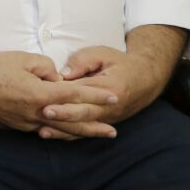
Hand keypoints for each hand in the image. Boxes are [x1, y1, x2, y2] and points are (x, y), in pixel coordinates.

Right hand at [0, 51, 118, 136]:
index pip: (75, 95)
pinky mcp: (14, 126)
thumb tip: (55, 77)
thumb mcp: (21, 59)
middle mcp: (36, 113)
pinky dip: (55, 131)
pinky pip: (40, 129)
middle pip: (72, 122)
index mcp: (40, 94)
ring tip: (93, 134)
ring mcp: (25, 123)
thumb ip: (44, 66)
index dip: (96, 95)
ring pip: (57, 130)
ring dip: (77, 132)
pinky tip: (60, 131)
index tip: (113, 97)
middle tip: (112, 132)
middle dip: (94, 126)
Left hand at [36, 45, 165, 139]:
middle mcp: (111, 106)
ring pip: (83, 126)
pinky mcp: (104, 122)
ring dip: (63, 130)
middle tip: (43, 113)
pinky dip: (68, 135)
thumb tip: (64, 74)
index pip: (85, 92)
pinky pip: (85, 131)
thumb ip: (83, 61)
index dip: (65, 94)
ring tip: (43, 131)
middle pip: (84, 112)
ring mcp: (108, 117)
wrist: (146, 79)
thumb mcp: (103, 54)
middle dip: (63, 114)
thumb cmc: (120, 63)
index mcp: (111, 87)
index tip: (48, 95)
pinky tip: (51, 135)